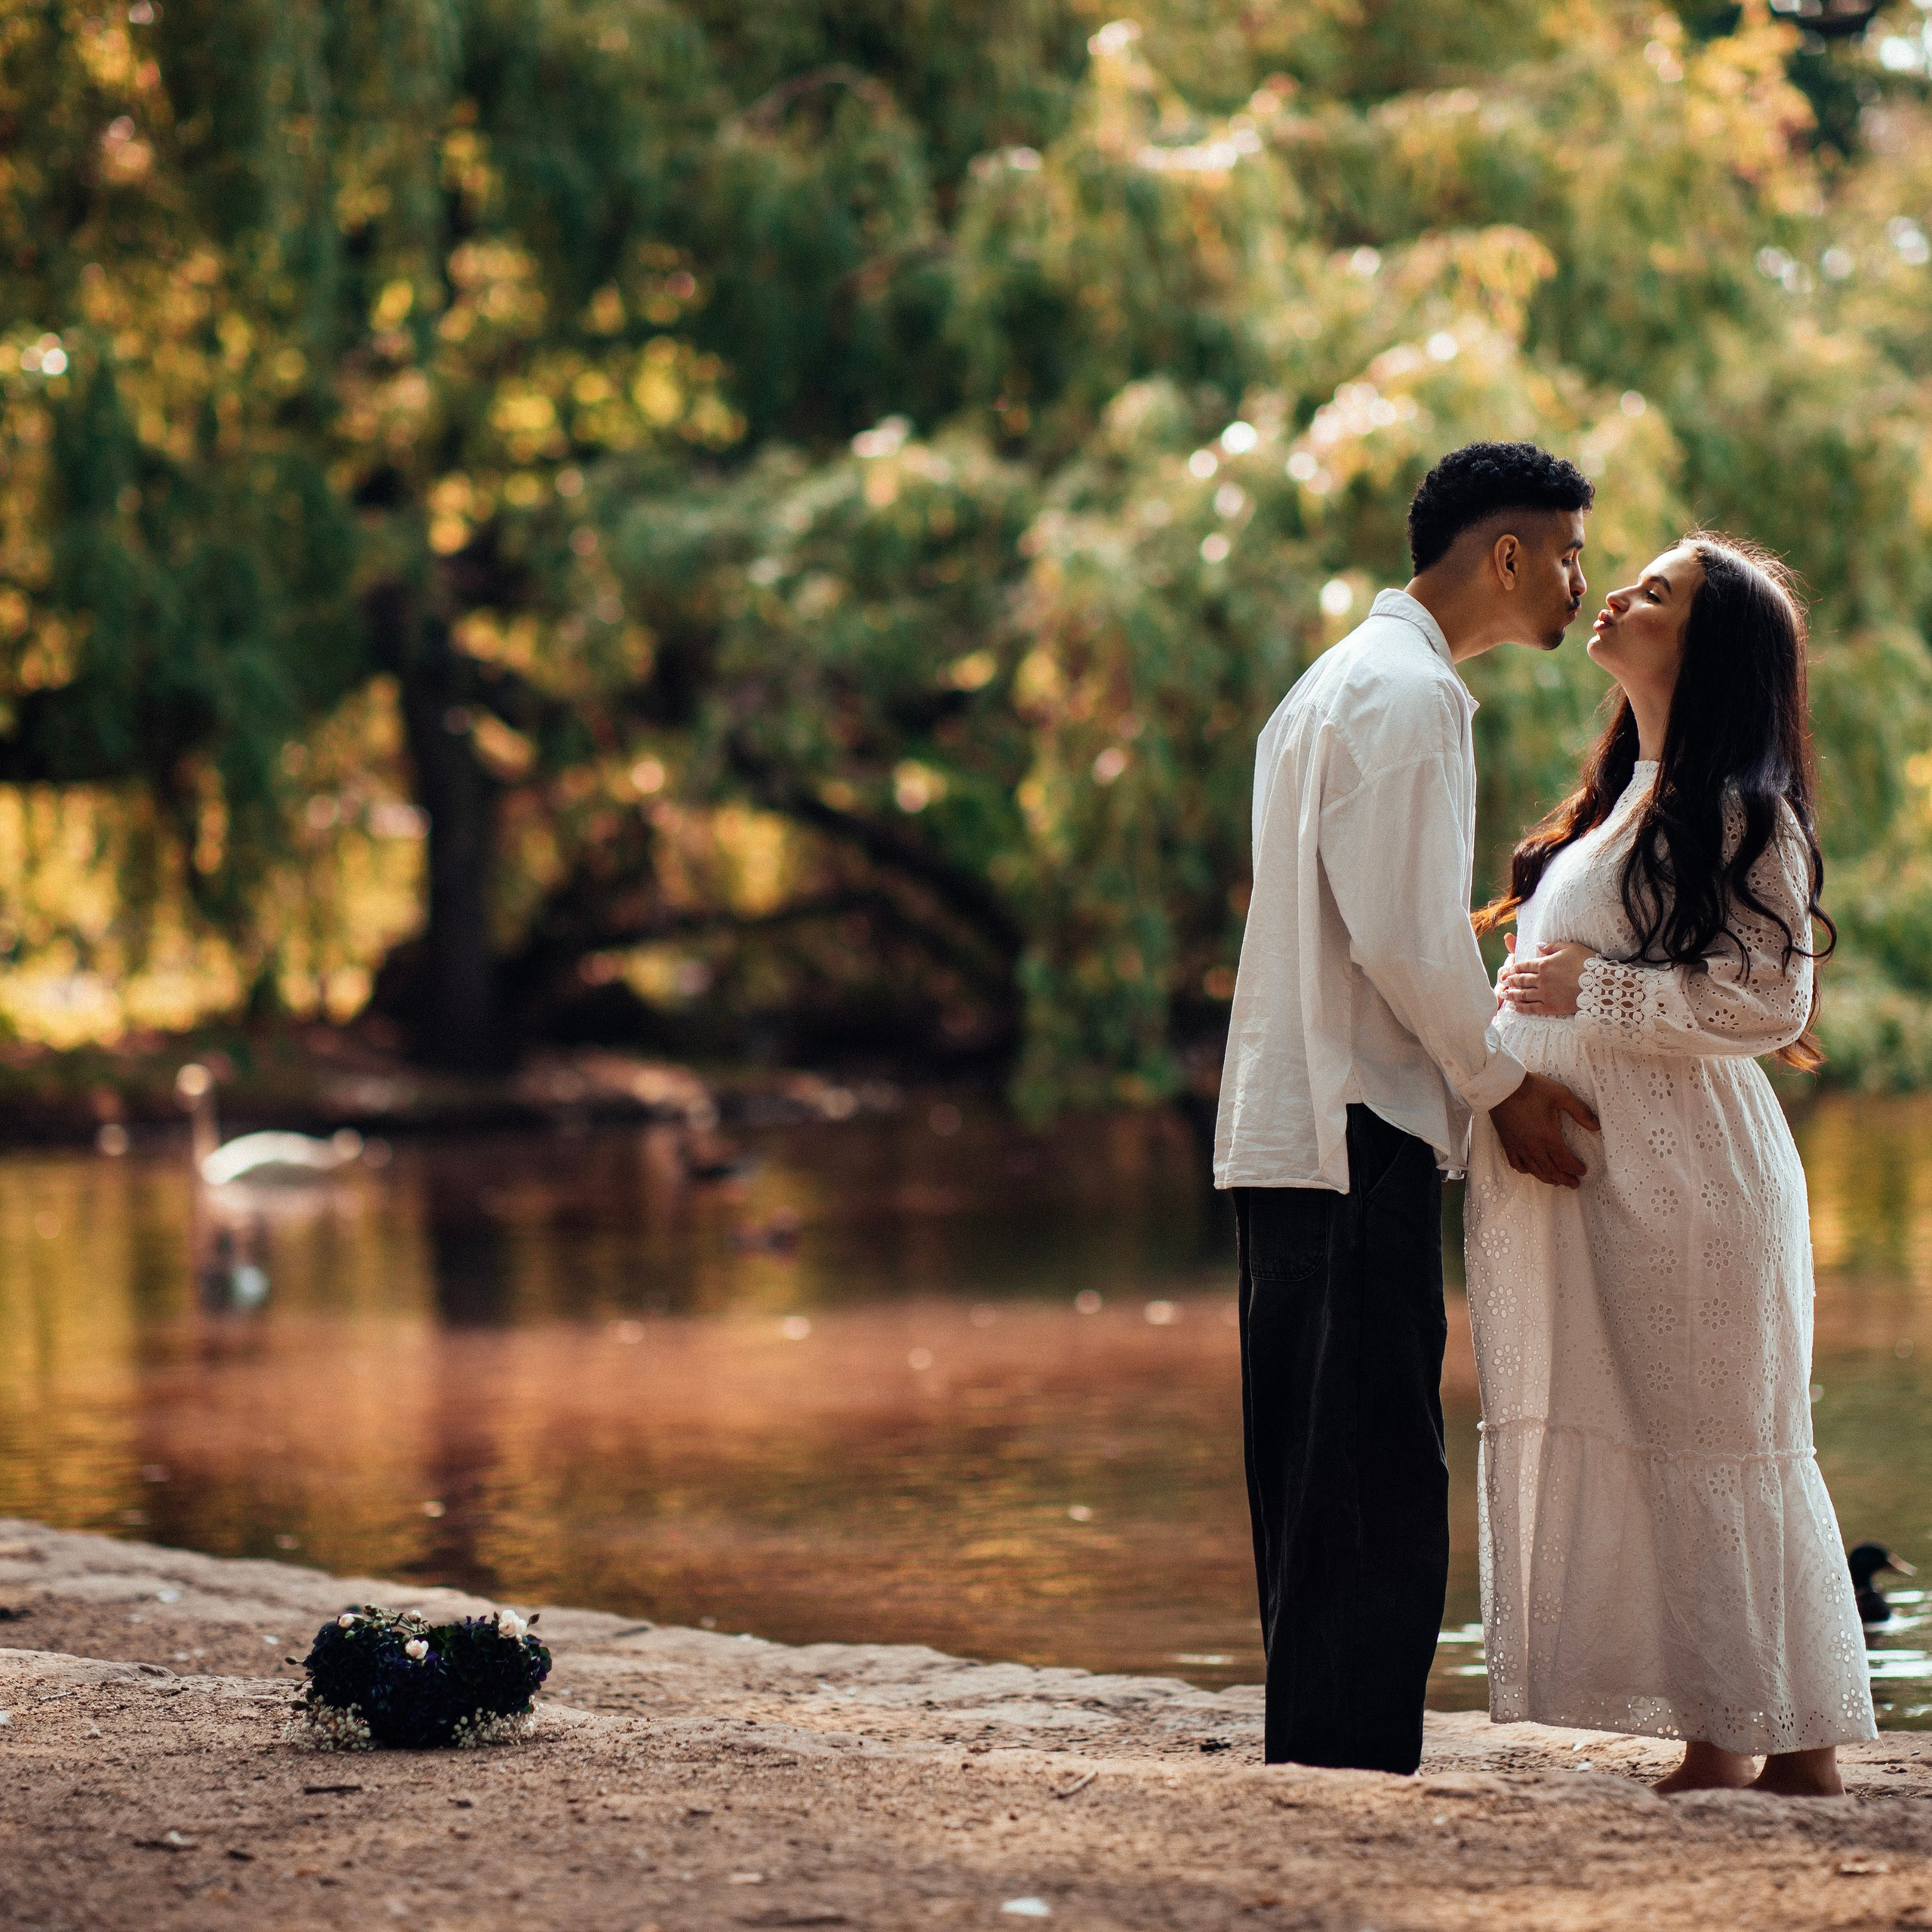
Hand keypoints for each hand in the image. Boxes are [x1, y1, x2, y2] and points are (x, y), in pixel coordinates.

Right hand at [1488, 1070, 1600, 1189]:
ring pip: (1535, 1171)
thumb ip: (1580, 1111)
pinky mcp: (1507, 1144)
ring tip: (1557, 1182)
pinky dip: (1526, 1171)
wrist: (1501, 1087)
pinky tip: (1532, 1170)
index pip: (1565, 1161)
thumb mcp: (1561, 1095)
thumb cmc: (1532, 1089)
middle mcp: (1533, 1147)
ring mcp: (1519, 1147)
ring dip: (1548, 1179)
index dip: (1575, 1169)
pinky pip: (1517, 1164)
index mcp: (1548, 1137)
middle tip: (1574, 1184)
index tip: (1583, 1171)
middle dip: (1565, 1179)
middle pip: (1551, 1171)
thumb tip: (1597, 1126)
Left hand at [1498, 936, 1592, 1017]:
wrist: (1599, 984)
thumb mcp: (1570, 947)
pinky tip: (1515, 1007)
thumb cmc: (1587, 962)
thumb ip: (1552, 946)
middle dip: (1511, 981)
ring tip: (1505, 994)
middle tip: (1504, 982)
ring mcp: (1544, 994)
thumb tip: (1537, 946)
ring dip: (1512, 994)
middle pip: (1522, 980)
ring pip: (1523, 994)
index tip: (1510, 970)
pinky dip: (1521, 1007)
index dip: (1517, 968)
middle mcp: (1541, 979)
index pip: (1526, 965)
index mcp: (1544, 964)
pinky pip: (1531, 1008)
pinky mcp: (1550, 1007)